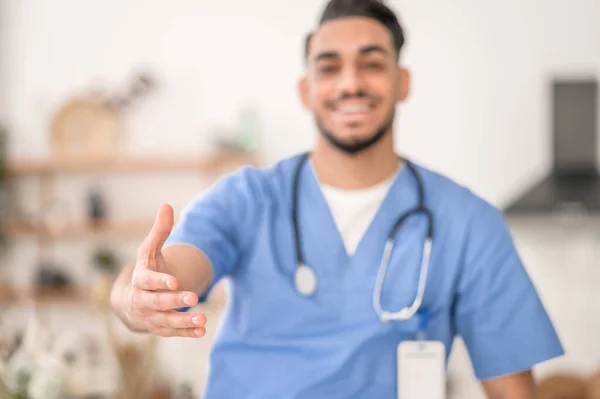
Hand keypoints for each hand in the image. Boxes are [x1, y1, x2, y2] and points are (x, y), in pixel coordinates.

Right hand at [127, 204, 206, 336]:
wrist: (129, 302)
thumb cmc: (144, 271)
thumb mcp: (149, 251)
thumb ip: (159, 231)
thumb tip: (167, 205)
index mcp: (140, 280)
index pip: (148, 281)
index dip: (160, 282)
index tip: (174, 282)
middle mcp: (143, 300)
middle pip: (158, 302)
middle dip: (175, 301)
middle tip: (194, 297)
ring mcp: (151, 316)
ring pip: (167, 321)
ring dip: (184, 321)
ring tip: (203, 319)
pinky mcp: (160, 328)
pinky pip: (173, 332)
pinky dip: (187, 333)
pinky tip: (202, 330)